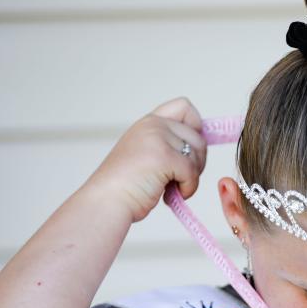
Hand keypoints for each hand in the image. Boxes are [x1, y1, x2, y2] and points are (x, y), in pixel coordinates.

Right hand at [86, 97, 207, 222]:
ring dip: (191, 177)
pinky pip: (192, 172)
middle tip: (179, 178)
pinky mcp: (164, 156)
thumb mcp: (146, 154)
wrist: (107, 200)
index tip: (188, 150)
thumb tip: (199, 148)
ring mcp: (158, 138)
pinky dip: (187, 188)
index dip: (195, 129)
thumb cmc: (125, 186)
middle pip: (198, 137)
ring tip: (170, 187)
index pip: (184, 107)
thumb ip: (167, 145)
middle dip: (196, 162)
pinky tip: (168, 194)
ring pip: (197, 155)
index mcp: (149, 122)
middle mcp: (153, 124)